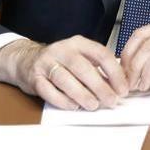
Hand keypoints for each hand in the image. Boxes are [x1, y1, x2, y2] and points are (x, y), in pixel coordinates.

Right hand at [0, 36, 127, 110]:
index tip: (123, 88)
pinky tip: (73, 106)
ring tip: (94, 105)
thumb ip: (97, 69)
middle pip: (83, 68)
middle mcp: (61, 50)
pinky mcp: (34, 77)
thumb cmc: (60, 62)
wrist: (26, 60)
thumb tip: (119, 87)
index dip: (114, 72)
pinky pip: (49, 91)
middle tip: (111, 100)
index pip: (100, 54)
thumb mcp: (80, 57)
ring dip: (82, 95)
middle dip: (100, 86)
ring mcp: (46, 63)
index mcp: (78, 43)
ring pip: (66, 80)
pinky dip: (63, 101)